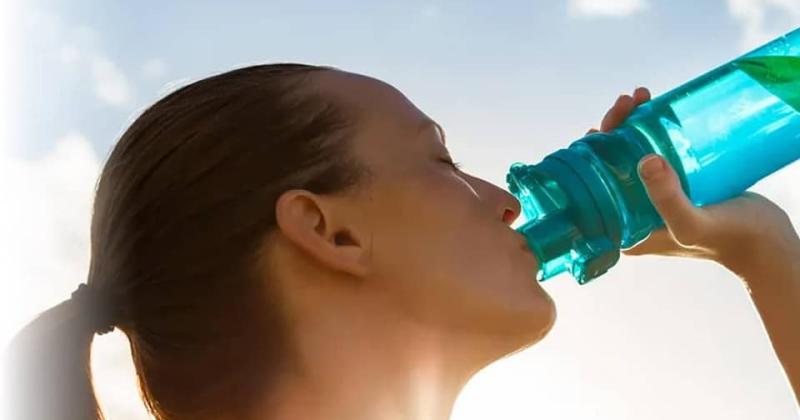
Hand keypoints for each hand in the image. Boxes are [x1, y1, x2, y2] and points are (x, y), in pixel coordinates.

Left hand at [587, 87, 799, 278]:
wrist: (769, 243)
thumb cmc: (730, 240)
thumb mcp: (693, 224)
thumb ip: (668, 200)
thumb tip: (645, 161)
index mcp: (624, 229)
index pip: (594, 186)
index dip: (591, 153)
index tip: (603, 125)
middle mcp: (631, 215)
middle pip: (609, 165)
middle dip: (613, 130)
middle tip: (628, 102)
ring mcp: (652, 200)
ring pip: (630, 155)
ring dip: (631, 125)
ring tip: (641, 97)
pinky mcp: (674, 186)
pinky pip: (654, 153)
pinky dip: (651, 131)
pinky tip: (655, 109)